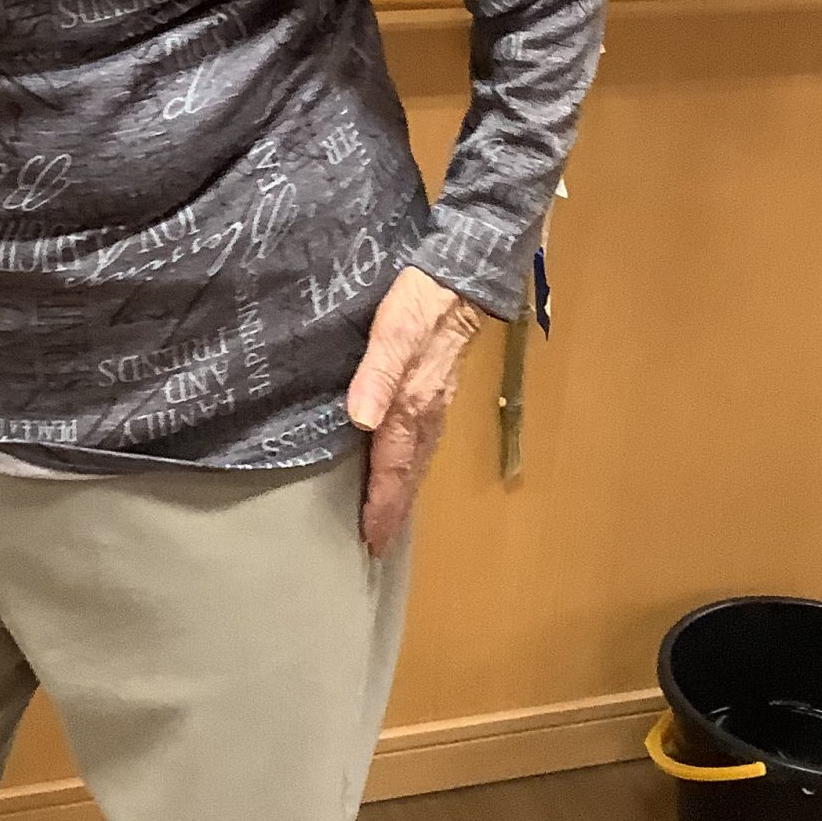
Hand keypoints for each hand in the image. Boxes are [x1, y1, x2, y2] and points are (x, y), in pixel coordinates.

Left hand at [347, 266, 488, 558]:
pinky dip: (412, 463)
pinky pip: (424, 439)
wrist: (461, 275)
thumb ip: (376, 375)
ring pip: (418, 458)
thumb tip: (361, 421)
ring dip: (404, 490)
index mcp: (411, 405)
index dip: (382, 505)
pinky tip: (406, 463)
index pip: (392, 467)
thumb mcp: (392, 331)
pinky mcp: (438, 387)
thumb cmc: (421, 301)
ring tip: (390, 517)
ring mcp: (435, 402)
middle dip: (394, 509)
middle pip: (408, 472)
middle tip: (379, 544)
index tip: (372, 541)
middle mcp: (426, 412)